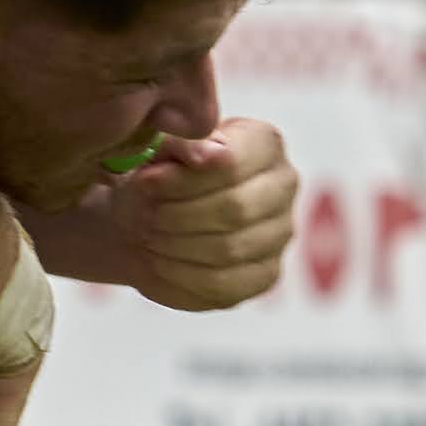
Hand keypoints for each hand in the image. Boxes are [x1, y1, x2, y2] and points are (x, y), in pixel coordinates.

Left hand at [93, 119, 297, 312]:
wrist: (149, 214)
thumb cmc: (158, 174)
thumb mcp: (158, 148)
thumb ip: (181, 142)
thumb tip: (209, 154)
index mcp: (264, 143)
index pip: (232, 164)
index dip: (182, 178)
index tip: (144, 182)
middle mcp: (282, 186)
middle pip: (235, 209)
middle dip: (176, 214)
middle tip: (143, 215)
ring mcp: (279, 233)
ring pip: (228, 249)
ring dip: (175, 244)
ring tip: (146, 234)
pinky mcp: (264, 275)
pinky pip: (222, 283)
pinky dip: (179, 274)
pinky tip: (157, 260)